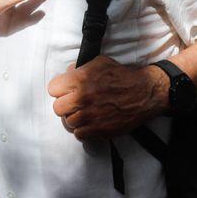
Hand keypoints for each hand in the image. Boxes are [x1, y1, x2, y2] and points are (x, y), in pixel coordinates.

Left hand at [48, 56, 166, 140]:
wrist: (144, 93)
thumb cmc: (122, 77)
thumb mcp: (100, 63)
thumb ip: (80, 68)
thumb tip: (67, 74)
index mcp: (80, 80)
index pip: (53, 89)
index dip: (60, 89)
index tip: (67, 91)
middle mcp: (82, 98)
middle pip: (58, 108)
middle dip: (65, 105)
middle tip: (75, 103)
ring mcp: (90, 116)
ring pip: (68, 122)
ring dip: (75, 118)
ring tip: (86, 113)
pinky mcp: (98, 130)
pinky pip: (79, 134)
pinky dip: (84, 130)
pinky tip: (91, 122)